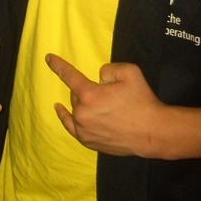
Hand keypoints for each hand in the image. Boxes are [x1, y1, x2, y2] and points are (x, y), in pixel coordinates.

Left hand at [45, 53, 165, 156]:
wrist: (152, 132)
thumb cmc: (142, 101)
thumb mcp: (129, 72)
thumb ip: (108, 69)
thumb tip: (98, 79)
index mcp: (89, 95)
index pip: (68, 75)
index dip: (58, 65)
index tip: (48, 58)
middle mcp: (82, 113)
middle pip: (75, 94)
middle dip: (87, 90)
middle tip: (108, 94)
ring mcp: (83, 130)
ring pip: (75, 109)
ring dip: (82, 103)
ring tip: (95, 103)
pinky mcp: (88, 141)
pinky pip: (71, 126)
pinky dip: (66, 117)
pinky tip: (60, 109)